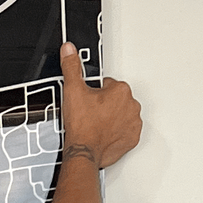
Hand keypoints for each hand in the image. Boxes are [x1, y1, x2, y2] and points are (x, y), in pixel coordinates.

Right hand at [58, 43, 141, 169]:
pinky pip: (126, 131)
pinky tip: (103, 134)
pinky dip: (117, 132)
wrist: (83, 152)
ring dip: (111, 117)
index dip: (95, 93)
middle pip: (116, 99)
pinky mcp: (132, 138)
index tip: (88, 102)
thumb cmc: (81, 126)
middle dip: (104, 105)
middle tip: (90, 114)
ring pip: (122, 114)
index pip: (108, 85)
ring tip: (95, 124)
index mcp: (120, 90)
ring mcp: (133, 122)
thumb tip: (69, 50)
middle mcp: (131, 105)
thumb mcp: (73, 91)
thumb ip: (72, 67)